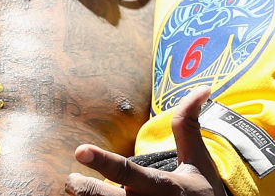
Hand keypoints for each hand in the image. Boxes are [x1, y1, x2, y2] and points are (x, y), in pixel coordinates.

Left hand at [65, 86, 224, 195]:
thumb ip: (188, 125)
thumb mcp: (198, 160)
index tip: (79, 151)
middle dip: (85, 191)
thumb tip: (203, 88)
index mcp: (164, 186)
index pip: (127, 172)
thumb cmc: (202, 191)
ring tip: (76, 191)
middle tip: (71, 182)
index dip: (102, 161)